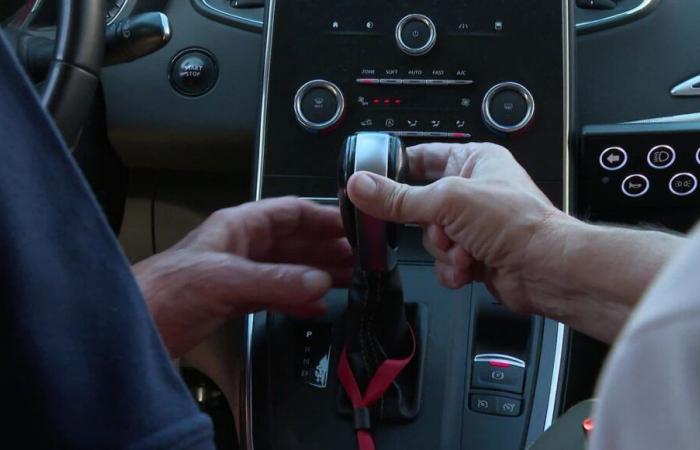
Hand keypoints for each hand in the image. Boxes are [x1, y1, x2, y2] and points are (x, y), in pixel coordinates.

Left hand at [133, 197, 352, 356]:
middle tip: (358, 259)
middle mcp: (241, 247)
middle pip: (294, 241)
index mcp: (238, 227)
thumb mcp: (224, 279)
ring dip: (317, 275)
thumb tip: (318, 281)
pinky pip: (276, 295)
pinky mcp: (233, 302)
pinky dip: (298, 300)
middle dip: (326, 249)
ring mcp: (238, 275)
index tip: (351, 226)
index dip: (322, 217)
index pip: (289, 212)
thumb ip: (275, 280)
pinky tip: (315, 306)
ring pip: (288, 269)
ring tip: (347, 280)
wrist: (133, 328)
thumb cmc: (162, 290)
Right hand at [347, 142, 682, 341]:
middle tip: (441, 226)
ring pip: (430, 238)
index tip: (373, 183)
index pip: (421, 157)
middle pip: (421, 205)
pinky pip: (443, 260)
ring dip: (443, 250)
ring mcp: (475, 224)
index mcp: (474, 160)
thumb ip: (399, 197)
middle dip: (429, 226)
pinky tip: (469, 266)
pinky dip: (452, 268)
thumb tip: (362, 186)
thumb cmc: (518, 223)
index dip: (397, 171)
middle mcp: (475, 190)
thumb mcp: (447, 201)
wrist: (546, 270)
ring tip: (465, 249)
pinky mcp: (476, 253)